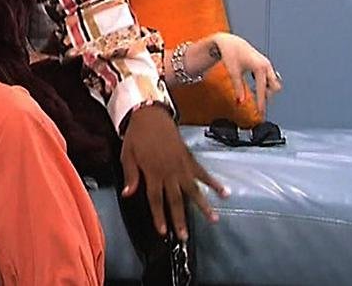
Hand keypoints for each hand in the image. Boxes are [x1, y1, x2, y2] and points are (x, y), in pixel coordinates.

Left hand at [121, 105, 227, 239]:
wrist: (151, 115)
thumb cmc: (136, 136)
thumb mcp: (127, 155)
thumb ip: (130, 176)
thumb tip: (128, 195)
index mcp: (152, 173)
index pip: (156, 200)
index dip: (159, 217)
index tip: (163, 232)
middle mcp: (169, 172)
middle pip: (176, 200)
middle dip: (180, 219)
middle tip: (185, 237)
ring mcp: (182, 166)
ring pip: (193, 190)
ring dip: (203, 206)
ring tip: (214, 219)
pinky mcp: (190, 158)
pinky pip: (203, 173)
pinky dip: (214, 183)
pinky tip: (224, 193)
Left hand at [210, 33, 282, 115]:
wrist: (230, 42)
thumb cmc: (231, 54)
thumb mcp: (233, 72)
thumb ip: (238, 88)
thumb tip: (240, 102)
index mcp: (260, 67)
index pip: (263, 90)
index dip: (261, 102)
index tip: (261, 112)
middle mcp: (266, 66)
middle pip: (274, 87)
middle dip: (267, 96)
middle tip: (257, 103)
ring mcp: (267, 64)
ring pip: (273, 82)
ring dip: (266, 89)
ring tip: (255, 93)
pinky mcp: (264, 64)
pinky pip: (270, 77)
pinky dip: (265, 84)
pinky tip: (256, 86)